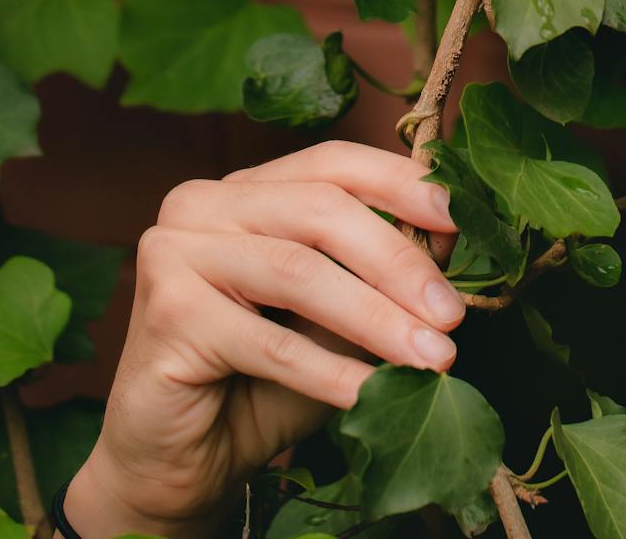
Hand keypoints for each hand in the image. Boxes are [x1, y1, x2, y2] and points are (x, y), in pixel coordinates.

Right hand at [64, 141, 463, 537]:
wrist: (185, 460)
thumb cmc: (268, 381)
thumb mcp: (341, 317)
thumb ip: (382, 272)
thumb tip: (455, 236)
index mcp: (248, 189)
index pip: (334, 164)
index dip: (401, 184)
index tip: (460, 220)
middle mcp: (202, 205)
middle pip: (321, 211)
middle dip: (399, 263)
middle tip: (453, 315)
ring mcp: (173, 254)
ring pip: (298, 272)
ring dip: (377, 318)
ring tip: (432, 357)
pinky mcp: (165, 315)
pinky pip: (267, 342)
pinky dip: (329, 369)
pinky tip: (371, 392)